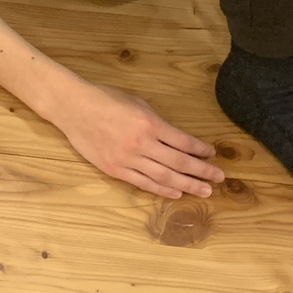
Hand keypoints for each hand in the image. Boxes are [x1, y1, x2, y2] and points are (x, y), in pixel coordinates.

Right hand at [50, 76, 221, 198]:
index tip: (212, 154)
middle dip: (202, 171)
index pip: (183, 141)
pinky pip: (144, 183)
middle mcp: (141, 144)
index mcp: (149, 123)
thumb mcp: (137, 103)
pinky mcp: (116, 170)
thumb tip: (177, 139)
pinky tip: (176, 193)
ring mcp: (128, 159)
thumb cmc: (106, 99)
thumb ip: (157, 122)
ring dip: (188, 185)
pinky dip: (162, 190)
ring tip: (205, 191)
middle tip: (219, 178)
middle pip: (179, 162)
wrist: (74, 107)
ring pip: (164, 177)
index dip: (200, 150)